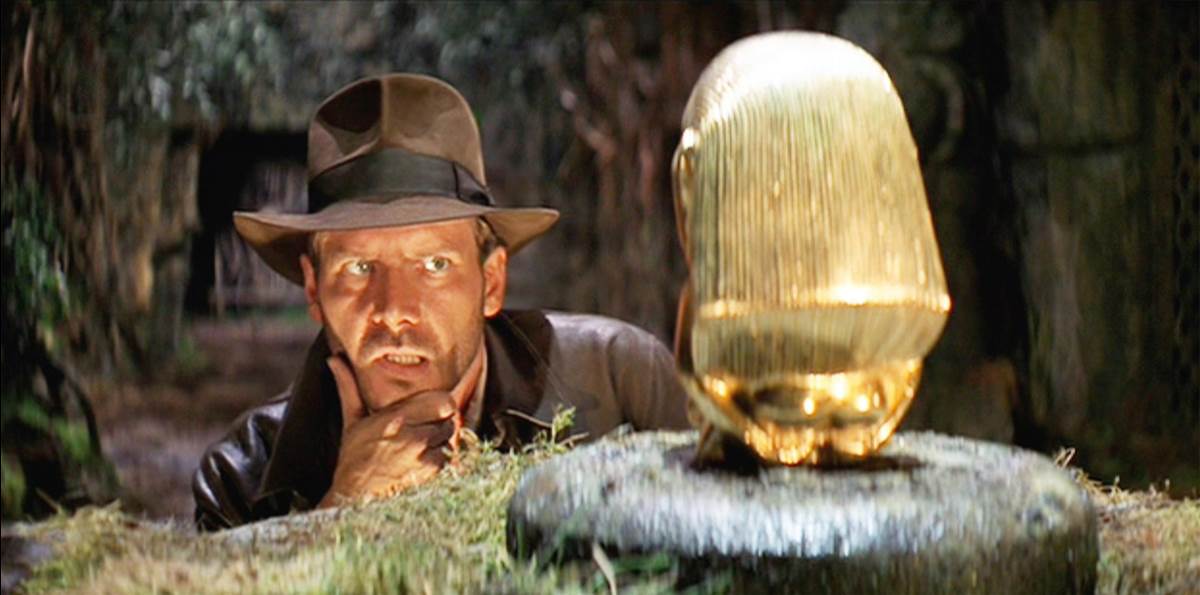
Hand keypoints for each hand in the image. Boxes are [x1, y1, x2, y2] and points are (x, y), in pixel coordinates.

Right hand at [318, 354, 455, 507]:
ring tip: (418, 450)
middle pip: (450, 419)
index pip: (443, 400)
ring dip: (441, 443)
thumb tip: (333, 359)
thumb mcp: (352, 422)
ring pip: (451, 439)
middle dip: (439, 423)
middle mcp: (414, 436)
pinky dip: (440, 461)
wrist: (354, 500)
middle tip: (422, 431)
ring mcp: (425, 457)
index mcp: (396, 418)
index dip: (440, 404)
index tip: (430, 410)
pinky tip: (420, 466)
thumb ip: (349, 388)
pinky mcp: (432, 476)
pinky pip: (449, 459)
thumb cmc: (354, 460)